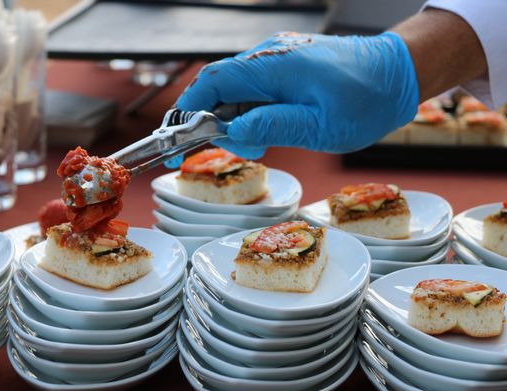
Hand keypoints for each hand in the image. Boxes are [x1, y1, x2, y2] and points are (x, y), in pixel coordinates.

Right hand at [176, 32, 418, 156]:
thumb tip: (232, 132)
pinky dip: (249, 109)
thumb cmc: (367, 101)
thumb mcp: (320, 127)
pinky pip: (254, 85)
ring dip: (234, 118)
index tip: (178, 136)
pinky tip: (268, 128)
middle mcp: (271, 53)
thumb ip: (272, 127)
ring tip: (260, 144)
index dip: (189, 108)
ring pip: (235, 86)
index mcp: (276, 66)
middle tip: (228, 150)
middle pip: (219, 84)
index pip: (214, 81)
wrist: (400, 73)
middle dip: (211, 119)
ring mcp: (278, 55)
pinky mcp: (286, 62)